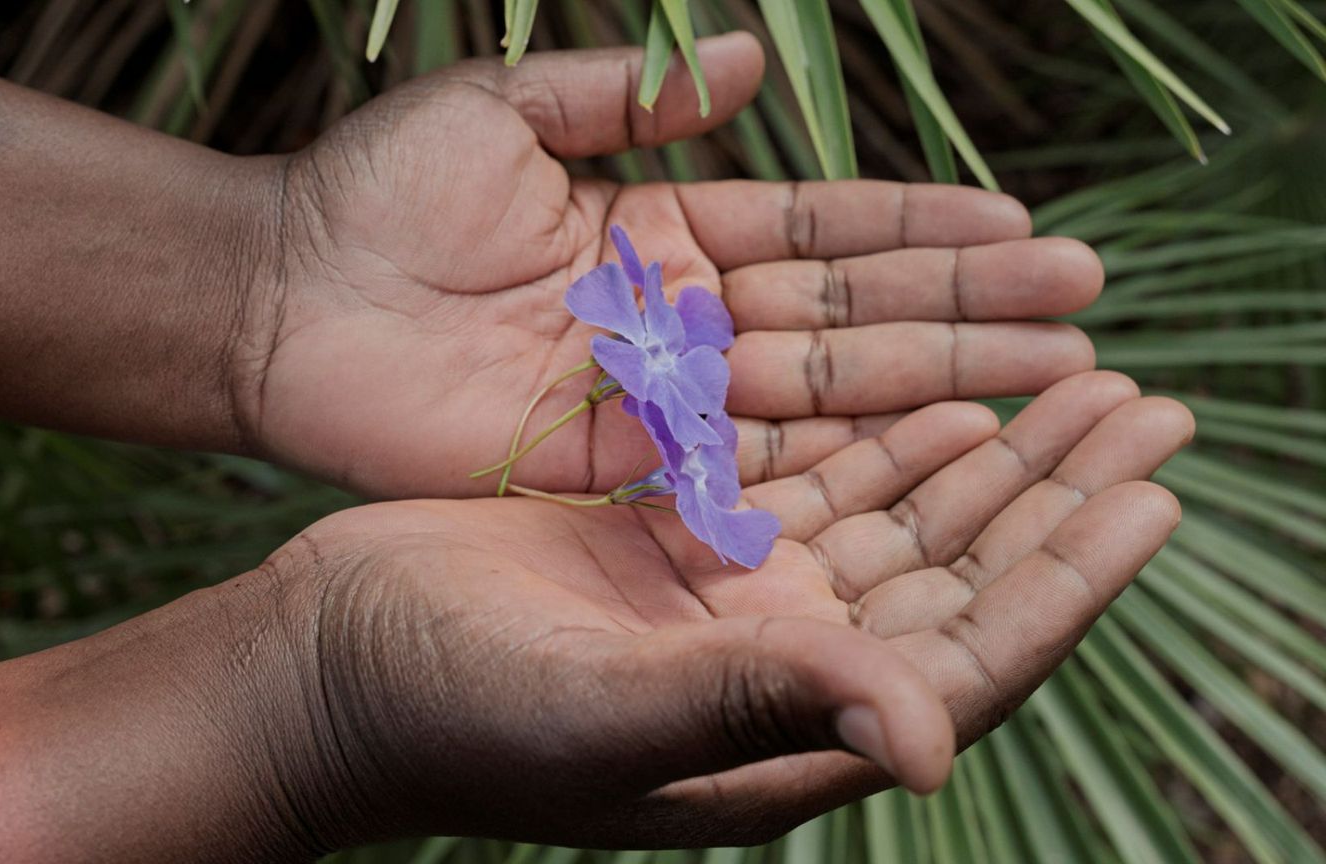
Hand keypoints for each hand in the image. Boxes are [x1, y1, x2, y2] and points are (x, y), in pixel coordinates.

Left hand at [237, 34, 1102, 496]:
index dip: (917, 230)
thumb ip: (627, 97)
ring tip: (1049, 376)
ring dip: (931, 386)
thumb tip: (745, 60)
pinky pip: (742, 466)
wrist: (280, 300)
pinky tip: (930, 456)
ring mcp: (654, 401)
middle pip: (845, 318)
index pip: (818, 230)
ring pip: (817, 395)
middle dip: (963, 311)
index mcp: (659, 230)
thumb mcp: (505, 111)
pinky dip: (833, 463)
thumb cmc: (375, 194)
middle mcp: (675, 322)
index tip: (1021, 225)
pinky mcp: (615, 470)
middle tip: (1084, 308)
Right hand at [263, 371, 1190, 851]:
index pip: (966, 659)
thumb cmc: (451, 711)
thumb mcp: (609, 715)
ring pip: (892, 519)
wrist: (329, 667)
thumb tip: (934, 746)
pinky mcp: (675, 542)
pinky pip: (810, 481)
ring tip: (1070, 385)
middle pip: (953, 575)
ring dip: (982, 454)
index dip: (1065, 579)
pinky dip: (879, 438)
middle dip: (1051, 496)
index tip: (1150, 493)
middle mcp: (777, 672)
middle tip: (1143, 408)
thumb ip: (765, 706)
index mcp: (783, 737)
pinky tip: (935, 398)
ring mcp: (728, 603)